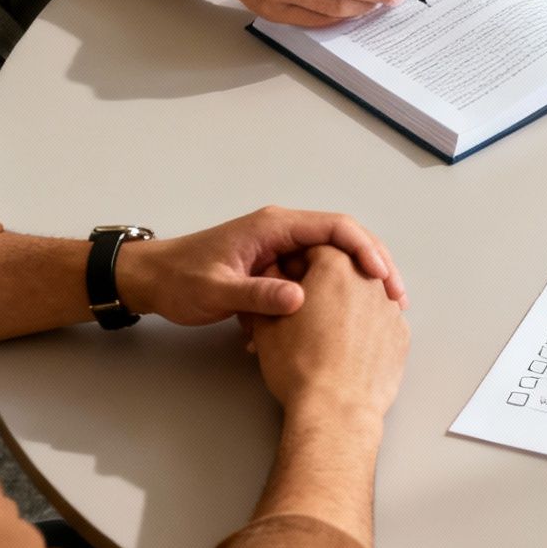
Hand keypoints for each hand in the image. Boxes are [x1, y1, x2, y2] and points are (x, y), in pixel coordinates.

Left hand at [120, 207, 405, 326]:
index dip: (364, 249)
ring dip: (357, 283)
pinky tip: (343, 321)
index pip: (335, 227)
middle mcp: (283, 231)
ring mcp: (281, 249)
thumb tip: (300, 299)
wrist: (150, 280)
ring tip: (382, 311)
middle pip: (344, 240)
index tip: (382, 277)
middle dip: (374, 266)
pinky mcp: (276, 268)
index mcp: (274, 226)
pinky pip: (315, 276)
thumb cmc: (179, 279)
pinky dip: (332, 294)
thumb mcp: (216, 290)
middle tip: (396, 297)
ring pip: (333, 260)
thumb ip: (257, 295)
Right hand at [249, 246, 411, 420]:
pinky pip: (380, 321)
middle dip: (323, 283)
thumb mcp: (266, 325)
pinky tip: (346, 347)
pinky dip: (364, 328)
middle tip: (303, 308)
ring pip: (364, 295)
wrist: (336, 409)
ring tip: (323, 331)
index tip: (285, 282)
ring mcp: (389, 309)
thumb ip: (268, 290)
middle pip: (344, 268)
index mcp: (334, 268)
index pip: (314, 248)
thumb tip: (271, 278)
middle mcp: (368, 281)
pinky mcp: (401, 335)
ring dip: (346, 304)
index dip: (294, 264)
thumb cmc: (301, 368)